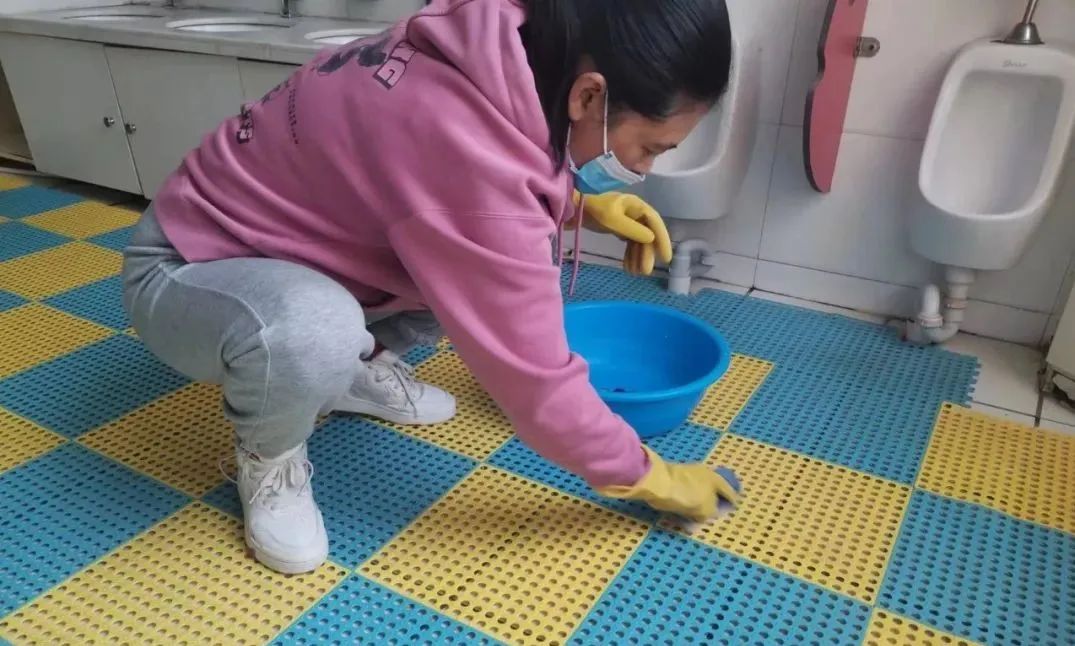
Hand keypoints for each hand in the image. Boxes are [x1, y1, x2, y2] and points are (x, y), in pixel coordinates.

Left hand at [571, 191, 672, 275]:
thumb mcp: (612, 219)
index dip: (662, 240)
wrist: (574, 209)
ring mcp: (628, 221)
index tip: (666, 257)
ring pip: (639, 242)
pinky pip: (630, 244)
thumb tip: (651, 239)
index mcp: (637, 206)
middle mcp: (636, 213)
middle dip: (647, 254)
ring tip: (635, 273)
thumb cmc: (593, 210)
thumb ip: (631, 229)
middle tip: (646, 272)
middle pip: (647, 235)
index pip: (655, 223)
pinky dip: (630, 255)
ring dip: (638, 257)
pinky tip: (628, 268)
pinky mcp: (620, 229)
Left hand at [598, 447, 741, 521]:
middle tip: (717, 510)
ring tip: (699, 513)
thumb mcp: (705, 508)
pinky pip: (686, 491)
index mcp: (715, 479)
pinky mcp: (674, 478)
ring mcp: (687, 473)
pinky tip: (685, 508)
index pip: (728, 491)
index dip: (732, 500)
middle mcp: (704, 473)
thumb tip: (708, 513)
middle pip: (713, 488)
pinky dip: (688, 499)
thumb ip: (710, 512)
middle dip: (715, 499)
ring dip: (700, 499)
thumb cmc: (686, 494)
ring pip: (698, 489)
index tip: (734, 506)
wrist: (658, 482)